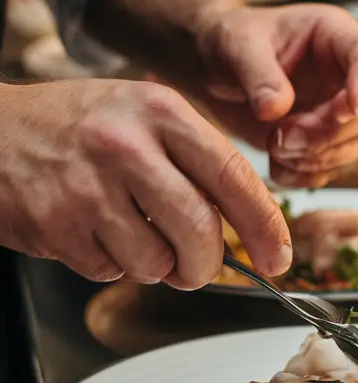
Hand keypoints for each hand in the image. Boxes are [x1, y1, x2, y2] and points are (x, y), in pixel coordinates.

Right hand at [0, 79, 291, 287]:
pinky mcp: (55, 224)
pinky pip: (108, 271)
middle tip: (197, 267)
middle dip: (205, 265)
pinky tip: (92, 232)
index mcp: (160, 111)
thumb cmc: (75, 124)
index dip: (265, 226)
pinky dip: (109, 264)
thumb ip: (193, 159)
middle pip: (200, 231)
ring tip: (130, 235)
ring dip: (153, 266)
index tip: (278, 256)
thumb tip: (245, 225)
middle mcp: (127, 145)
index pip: (234, 176)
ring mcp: (88, 187)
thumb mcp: (142, 114)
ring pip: (155, 261)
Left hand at [196, 4, 357, 187]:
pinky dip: (306, 173)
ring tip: (274, 146)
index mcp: (334, 35)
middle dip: (329, 131)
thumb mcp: (237, 46)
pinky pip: (336, 167)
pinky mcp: (325, 140)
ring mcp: (339, 109)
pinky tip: (275, 163)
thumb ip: (258, 74)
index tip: (349, 108)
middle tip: (280, 137)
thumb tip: (276, 109)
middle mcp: (345, 73)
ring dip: (320, 156)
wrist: (213, 68)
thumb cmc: (230, 41)